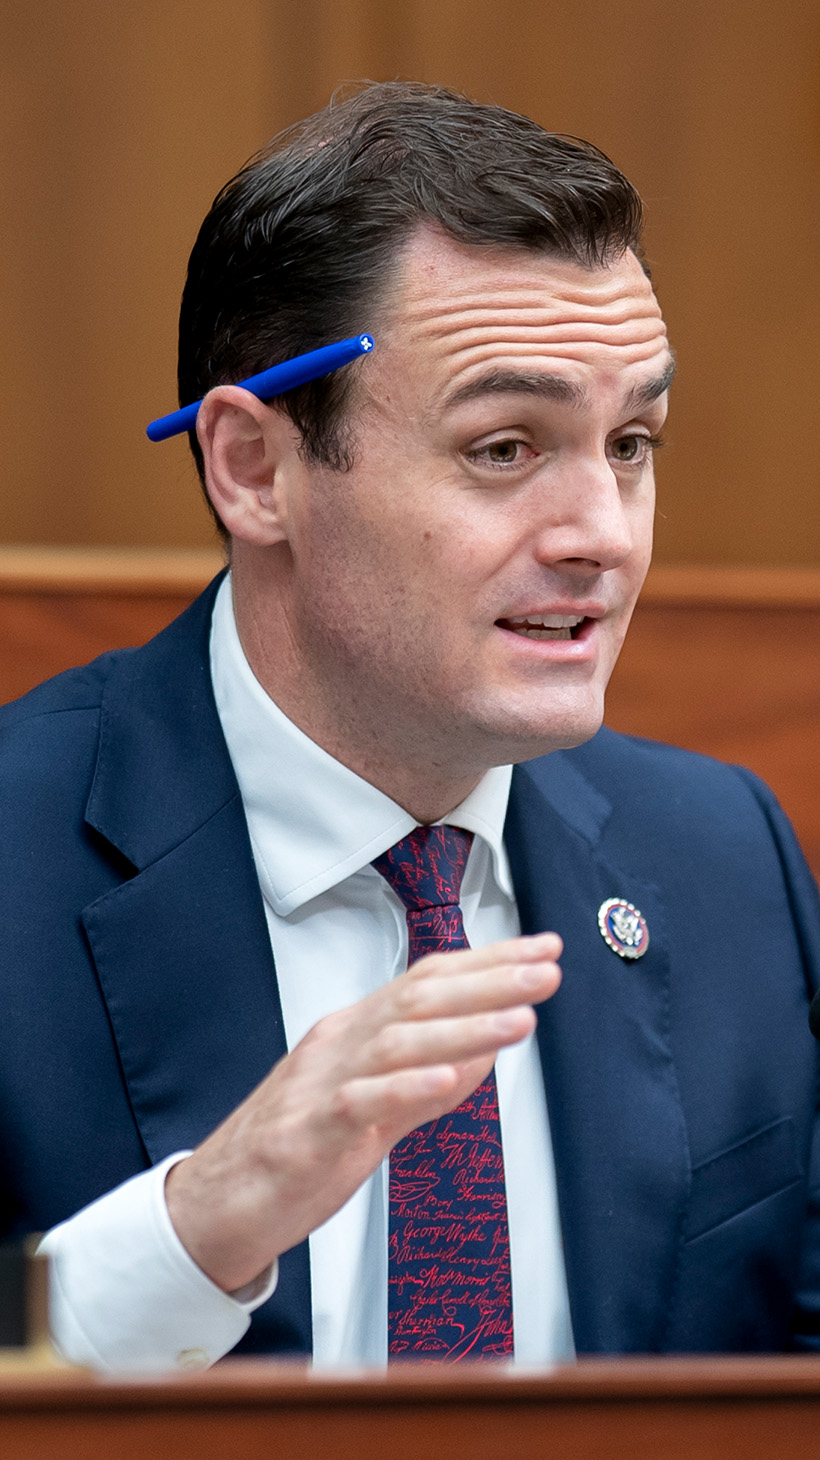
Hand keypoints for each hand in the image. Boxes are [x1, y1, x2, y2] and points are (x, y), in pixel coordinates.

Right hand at [165, 931, 561, 1291]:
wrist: (218, 1202)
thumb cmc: (297, 1148)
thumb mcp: (373, 1108)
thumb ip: (426, 1081)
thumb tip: (484, 1053)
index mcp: (355, 1031)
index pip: (427, 980)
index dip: (487, 963)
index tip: (541, 953)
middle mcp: (340, 1043)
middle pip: (419, 998)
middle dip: (489, 982)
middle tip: (546, 971)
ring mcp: (321, 1084)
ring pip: (397, 1041)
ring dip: (464, 1028)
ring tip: (520, 1020)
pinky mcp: (308, 1132)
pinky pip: (360, 1102)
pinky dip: (406, 1088)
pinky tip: (447, 1080)